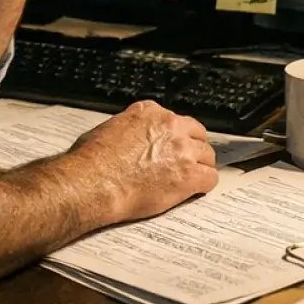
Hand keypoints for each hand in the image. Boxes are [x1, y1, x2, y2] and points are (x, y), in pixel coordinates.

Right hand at [67, 100, 218, 221]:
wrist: (93, 183)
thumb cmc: (92, 161)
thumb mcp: (107, 129)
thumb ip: (127, 127)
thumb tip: (126, 136)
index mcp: (149, 112)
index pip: (174, 120)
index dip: (175, 136)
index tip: (172, 145)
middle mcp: (169, 126)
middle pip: (197, 134)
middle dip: (193, 148)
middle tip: (186, 162)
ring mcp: (182, 150)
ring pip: (207, 155)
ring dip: (200, 166)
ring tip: (192, 178)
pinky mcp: (189, 175)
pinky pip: (210, 178)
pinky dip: (204, 185)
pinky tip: (195, 190)